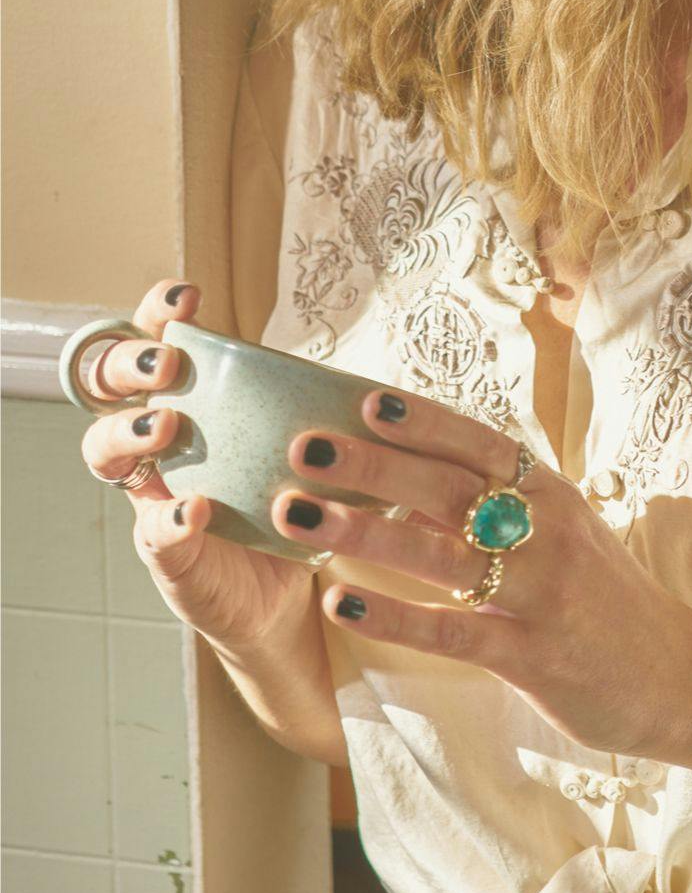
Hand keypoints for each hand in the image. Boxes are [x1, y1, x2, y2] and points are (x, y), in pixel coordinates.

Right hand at [78, 279, 318, 653]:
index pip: (154, 342)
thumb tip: (384, 389)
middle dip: (130, 364)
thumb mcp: (309, 450)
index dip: (156, 314)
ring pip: (106, 451)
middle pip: (108, 386)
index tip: (186, 298)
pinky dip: (171, 518)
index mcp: (192, 404)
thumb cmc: (296, 505)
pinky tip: (195, 509)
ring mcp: (153, 495)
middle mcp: (158, 443)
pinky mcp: (166, 553)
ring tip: (168, 424)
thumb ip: (321, 414)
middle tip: (168, 364)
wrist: (289, 594)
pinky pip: (154, 531)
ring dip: (132, 430)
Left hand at [277, 385, 691, 757]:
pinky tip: (340, 601)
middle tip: (302, 448)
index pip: (481, 444)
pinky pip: (451, 631)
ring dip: (364, 530)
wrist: (679, 678)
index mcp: (554, 495)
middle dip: (371, 464)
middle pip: (449, 487)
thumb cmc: (606, 601)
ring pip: (442, 553)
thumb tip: (411, 480)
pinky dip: (393, 615)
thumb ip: (496, 507)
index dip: (423, 421)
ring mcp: (541, 594)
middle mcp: (548, 534)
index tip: (363, 399)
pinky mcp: (531, 656)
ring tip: (298, 514)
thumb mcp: (563, 536)